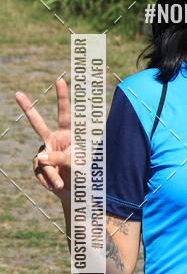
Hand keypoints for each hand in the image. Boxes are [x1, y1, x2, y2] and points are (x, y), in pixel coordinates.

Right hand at [15, 78, 71, 202]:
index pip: (64, 114)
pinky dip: (47, 180)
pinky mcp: (38, 165)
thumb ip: (59, 158)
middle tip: (17, 93)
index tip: (59, 80)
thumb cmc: (82, 175)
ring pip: (41, 160)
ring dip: (51, 174)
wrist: (76, 194)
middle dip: (27, 109)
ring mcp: (44, 152)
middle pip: (37, 123)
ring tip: (60, 184)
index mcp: (67, 135)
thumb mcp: (75, 164)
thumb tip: (39, 157)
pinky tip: (55, 186)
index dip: (62, 97)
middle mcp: (53, 140)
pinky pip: (39, 171)